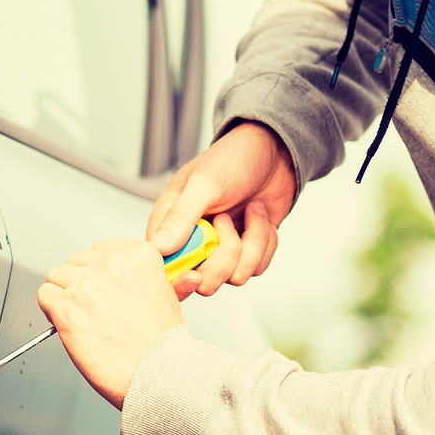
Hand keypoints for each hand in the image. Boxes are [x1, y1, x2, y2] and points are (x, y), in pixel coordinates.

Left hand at [38, 239, 183, 408]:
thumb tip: (137, 273)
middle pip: (78, 262)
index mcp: (139, 255)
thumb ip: (148, 276)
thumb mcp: (168, 296)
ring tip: (82, 318)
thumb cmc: (161, 344)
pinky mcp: (66, 306)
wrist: (155, 374)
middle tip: (93, 309)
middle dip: (81, 284)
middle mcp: (112, 264)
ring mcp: (87, 284)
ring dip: (64, 295)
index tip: (103, 288)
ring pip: (57, 276)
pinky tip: (68, 324)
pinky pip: (44, 295)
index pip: (102, 249)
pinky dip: (51, 310)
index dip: (99, 272)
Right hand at [147, 121, 295, 296]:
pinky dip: (265, 243)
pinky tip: (260, 216)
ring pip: (234, 277)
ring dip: (251, 243)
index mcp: (170, 226)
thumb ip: (181, 216)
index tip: (196, 272)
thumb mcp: (205, 183)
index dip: (180, 278)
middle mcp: (193, 243)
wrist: (275, 151)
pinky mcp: (247, 252)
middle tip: (226, 219)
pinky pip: (256, 268)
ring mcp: (221, 250)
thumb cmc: (234, 158)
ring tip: (250, 209)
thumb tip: (159, 248)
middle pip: (203, 282)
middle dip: (224, 256)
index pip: (164, 269)